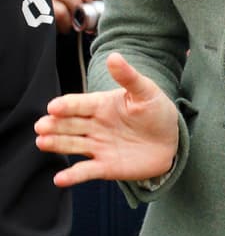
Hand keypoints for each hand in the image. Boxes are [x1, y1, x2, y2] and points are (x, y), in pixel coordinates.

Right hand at [37, 51, 178, 185]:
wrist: (172, 142)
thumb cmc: (156, 113)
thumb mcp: (147, 92)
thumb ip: (129, 78)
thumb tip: (114, 56)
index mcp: (101, 105)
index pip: (79, 104)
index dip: (67, 105)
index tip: (54, 107)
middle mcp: (94, 126)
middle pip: (69, 124)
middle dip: (54, 124)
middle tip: (41, 125)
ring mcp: (97, 147)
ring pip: (72, 145)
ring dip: (57, 144)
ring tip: (42, 142)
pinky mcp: (104, 167)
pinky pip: (85, 172)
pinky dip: (73, 176)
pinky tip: (60, 179)